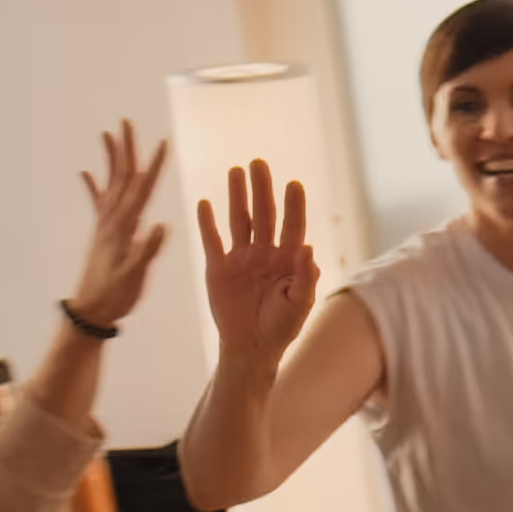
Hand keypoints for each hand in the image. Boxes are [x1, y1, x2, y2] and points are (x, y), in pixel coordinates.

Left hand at [66, 121, 171, 330]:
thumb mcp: (135, 275)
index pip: (143, 190)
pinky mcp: (100, 233)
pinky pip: (97, 203)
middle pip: (122, 176)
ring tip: (108, 134)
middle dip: (125, 149)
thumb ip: (147, 251)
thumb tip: (162, 226)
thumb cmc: (116, 295)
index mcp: (124, 227)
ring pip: (110, 183)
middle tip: (125, 122)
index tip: (164, 142)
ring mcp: (104, 224)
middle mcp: (112, 220)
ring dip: (111, 159)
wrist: (89, 310)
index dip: (154, 166)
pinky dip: (92, 186)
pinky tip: (86, 173)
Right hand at [193, 160, 317, 364]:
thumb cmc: (282, 326)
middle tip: (259, 163)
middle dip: (262, 189)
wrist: (251, 348)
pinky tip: (205, 203)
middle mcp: (265, 253)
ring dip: (237, 196)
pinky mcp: (218, 268)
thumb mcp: (300, 304)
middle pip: (264, 215)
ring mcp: (241, 259)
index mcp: (288, 260)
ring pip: (239, 221)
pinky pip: (212, 241)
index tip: (294, 183)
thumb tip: (308, 248)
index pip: (293, 226)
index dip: (294, 205)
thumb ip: (305, 277)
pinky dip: (208, 223)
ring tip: (236, 170)